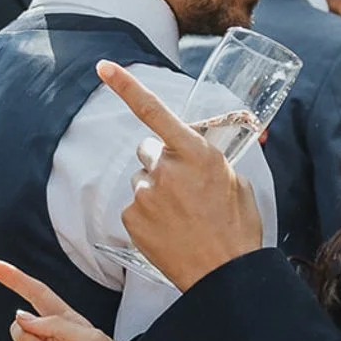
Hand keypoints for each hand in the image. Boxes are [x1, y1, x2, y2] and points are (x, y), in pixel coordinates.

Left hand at [98, 62, 263, 291]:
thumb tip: (194, 155)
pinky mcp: (130, 217)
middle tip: (183, 188)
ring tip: (181, 215)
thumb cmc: (237, 227)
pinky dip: (147, 214)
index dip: (126, 86)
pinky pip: (133, 205)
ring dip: (155, 190)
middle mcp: (165, 168)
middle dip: (160, 161)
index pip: (153, 111)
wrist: (225, 273)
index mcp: (196, 152)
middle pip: (147, 150)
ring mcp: (144, 193)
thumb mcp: (234, 181)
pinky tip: (168, 229)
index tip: (104, 66)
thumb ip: (207, 161)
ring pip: (141, 180)